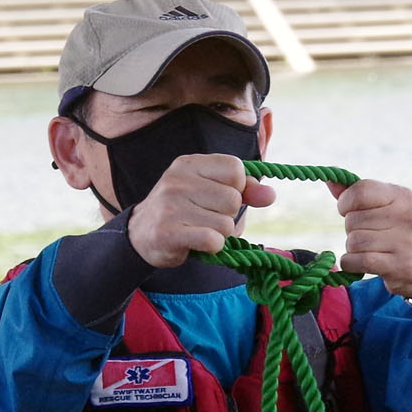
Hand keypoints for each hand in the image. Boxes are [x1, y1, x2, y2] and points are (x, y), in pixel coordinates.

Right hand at [127, 155, 276, 267]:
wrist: (140, 235)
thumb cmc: (183, 211)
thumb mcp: (209, 192)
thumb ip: (244, 190)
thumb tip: (270, 195)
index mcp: (189, 164)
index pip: (235, 169)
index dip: (237, 188)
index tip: (219, 197)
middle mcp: (178, 180)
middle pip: (233, 200)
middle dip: (227, 215)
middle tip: (205, 218)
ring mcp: (171, 206)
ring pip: (226, 224)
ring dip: (219, 235)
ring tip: (198, 230)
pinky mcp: (169, 232)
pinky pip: (213, 241)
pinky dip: (212, 247)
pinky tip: (196, 243)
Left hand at [335, 180, 411, 301]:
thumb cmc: (403, 232)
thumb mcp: (389, 207)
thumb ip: (359, 195)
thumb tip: (330, 179)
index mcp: (403, 196)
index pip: (360, 191)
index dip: (345, 202)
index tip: (349, 211)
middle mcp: (406, 216)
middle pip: (353, 220)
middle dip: (352, 230)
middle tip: (368, 236)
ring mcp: (405, 242)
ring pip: (353, 241)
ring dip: (353, 249)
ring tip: (370, 250)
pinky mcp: (399, 266)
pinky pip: (356, 261)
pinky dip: (351, 264)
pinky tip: (362, 263)